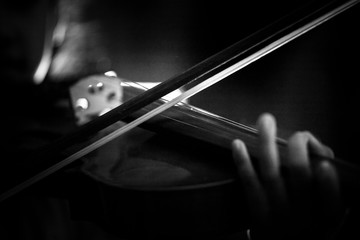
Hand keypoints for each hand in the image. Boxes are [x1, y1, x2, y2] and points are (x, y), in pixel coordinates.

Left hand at [232, 113, 344, 239]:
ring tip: (266, 121)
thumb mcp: (326, 218)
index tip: (325, 166)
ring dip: (268, 144)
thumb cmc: (306, 228)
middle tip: (299, 135)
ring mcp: (277, 215)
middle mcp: (302, 218)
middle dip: (299, 150)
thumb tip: (322, 158)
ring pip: (272, 174)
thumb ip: (327, 193)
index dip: (328, 185)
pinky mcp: (257, 214)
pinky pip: (249, 185)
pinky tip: (238, 143)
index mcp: (325, 219)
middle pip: (300, 177)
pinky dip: (243, 162)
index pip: (333, 203)